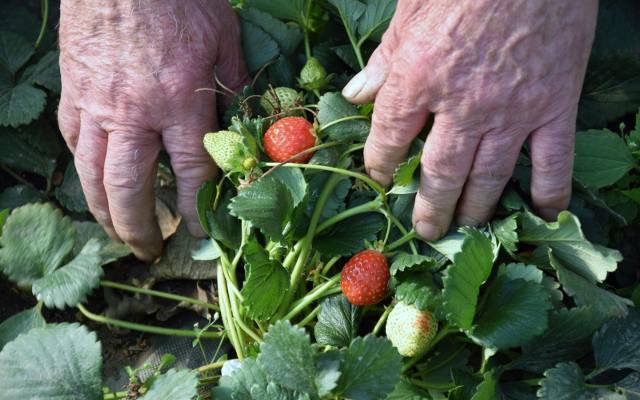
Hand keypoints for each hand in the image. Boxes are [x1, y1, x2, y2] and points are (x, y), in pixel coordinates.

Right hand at [58, 0, 247, 259]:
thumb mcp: (224, 38)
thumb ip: (234, 85)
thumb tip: (245, 121)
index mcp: (180, 101)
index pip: (190, 174)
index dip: (195, 211)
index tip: (199, 232)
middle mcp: (135, 112)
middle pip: (130, 187)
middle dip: (140, 227)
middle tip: (150, 250)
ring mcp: (97, 103)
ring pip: (93, 173)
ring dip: (104, 212)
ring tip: (118, 235)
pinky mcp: (74, 91)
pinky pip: (74, 141)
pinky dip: (84, 170)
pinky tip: (94, 184)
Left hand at [342, 0, 597, 239]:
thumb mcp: (410, 11)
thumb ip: (383, 60)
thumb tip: (355, 94)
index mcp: (419, 77)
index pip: (390, 137)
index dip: (381, 164)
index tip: (381, 178)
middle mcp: (462, 105)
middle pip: (440, 172)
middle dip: (429, 206)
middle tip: (425, 229)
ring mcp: (512, 112)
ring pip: (489, 177)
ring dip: (474, 209)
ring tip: (464, 228)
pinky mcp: (555, 107)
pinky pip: (553, 162)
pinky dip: (549, 193)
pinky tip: (543, 216)